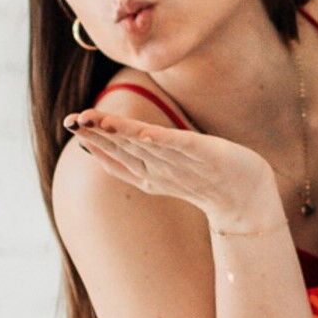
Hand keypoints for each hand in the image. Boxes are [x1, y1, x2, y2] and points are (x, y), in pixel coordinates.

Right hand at [64, 109, 282, 232]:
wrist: (246, 198)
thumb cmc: (206, 179)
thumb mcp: (166, 168)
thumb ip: (138, 154)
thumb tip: (108, 136)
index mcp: (150, 175)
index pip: (115, 158)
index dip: (93, 141)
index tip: (71, 124)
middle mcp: (161, 172)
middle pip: (124, 150)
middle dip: (97, 134)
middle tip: (72, 120)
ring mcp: (182, 165)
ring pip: (145, 146)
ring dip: (120, 133)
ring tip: (97, 119)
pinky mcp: (204, 154)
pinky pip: (179, 146)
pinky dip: (161, 140)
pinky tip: (143, 132)